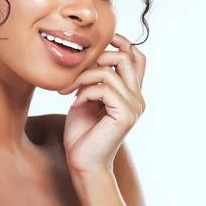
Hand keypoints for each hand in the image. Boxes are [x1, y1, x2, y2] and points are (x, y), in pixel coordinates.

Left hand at [57, 33, 145, 174]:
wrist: (83, 163)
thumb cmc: (82, 134)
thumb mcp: (86, 98)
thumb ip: (94, 79)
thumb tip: (91, 56)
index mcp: (130, 93)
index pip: (137, 57)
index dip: (121, 42)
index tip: (97, 43)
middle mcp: (137, 98)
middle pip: (128, 57)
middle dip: (98, 57)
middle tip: (75, 72)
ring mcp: (134, 106)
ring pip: (110, 72)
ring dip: (83, 77)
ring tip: (69, 91)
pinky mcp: (125, 115)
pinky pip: (104, 89)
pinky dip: (85, 92)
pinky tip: (75, 103)